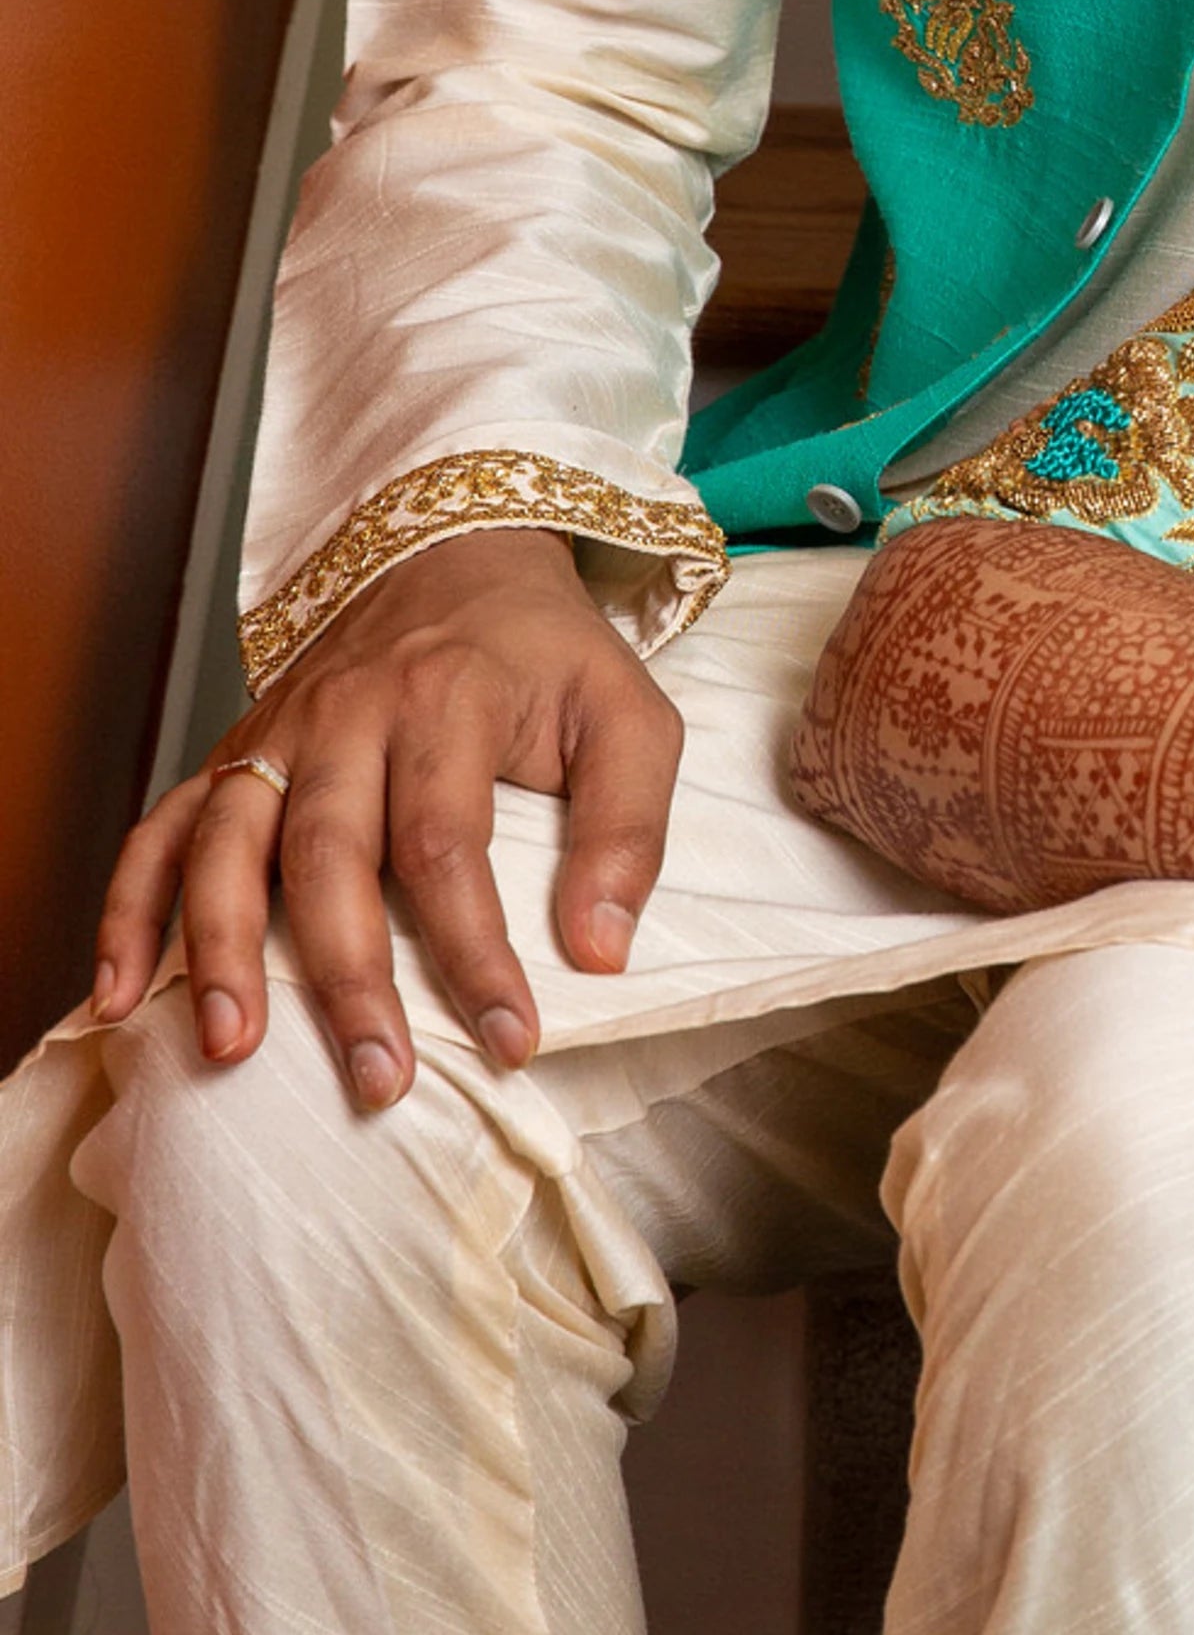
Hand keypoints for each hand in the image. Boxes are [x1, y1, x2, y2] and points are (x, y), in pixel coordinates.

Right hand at [87, 527, 681, 1108]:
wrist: (458, 556)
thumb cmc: (549, 654)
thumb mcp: (629, 715)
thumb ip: (629, 829)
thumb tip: (602, 953)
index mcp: (448, 700)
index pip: (451, 845)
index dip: (478, 953)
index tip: (512, 1041)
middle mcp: (347, 714)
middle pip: (330, 855)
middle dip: (350, 979)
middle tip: (378, 1079)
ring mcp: (278, 733)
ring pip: (226, 844)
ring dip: (222, 950)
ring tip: (232, 1048)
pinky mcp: (236, 752)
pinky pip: (162, 829)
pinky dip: (131, 910)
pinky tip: (122, 993)